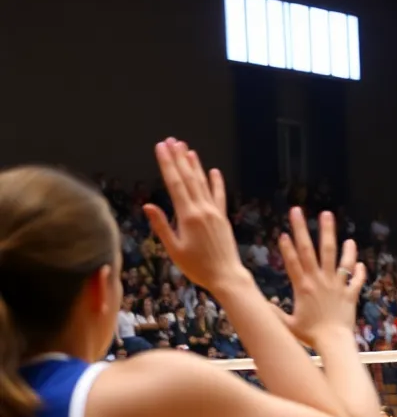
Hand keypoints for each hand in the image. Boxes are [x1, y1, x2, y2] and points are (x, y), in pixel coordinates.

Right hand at [144, 139, 244, 292]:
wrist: (226, 276)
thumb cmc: (197, 267)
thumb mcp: (174, 250)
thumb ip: (162, 226)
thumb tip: (148, 205)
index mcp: (188, 217)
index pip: (175, 184)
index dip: (167, 164)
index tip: (161, 148)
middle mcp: (202, 210)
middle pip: (188, 179)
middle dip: (179, 158)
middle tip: (171, 140)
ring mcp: (215, 213)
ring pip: (203, 184)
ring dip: (195, 165)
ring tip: (188, 148)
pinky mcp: (223, 218)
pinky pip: (219, 196)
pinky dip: (216, 183)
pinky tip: (213, 171)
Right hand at [276, 209, 366, 346]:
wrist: (334, 342)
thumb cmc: (310, 335)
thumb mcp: (287, 325)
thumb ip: (273, 312)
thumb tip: (255, 305)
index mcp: (303, 287)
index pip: (292, 262)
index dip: (287, 247)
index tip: (283, 232)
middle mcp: (320, 281)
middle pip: (311, 250)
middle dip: (303, 228)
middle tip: (297, 210)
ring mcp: (337, 285)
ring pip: (335, 255)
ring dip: (331, 234)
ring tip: (328, 216)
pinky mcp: (350, 292)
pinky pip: (355, 277)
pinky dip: (358, 268)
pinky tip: (358, 258)